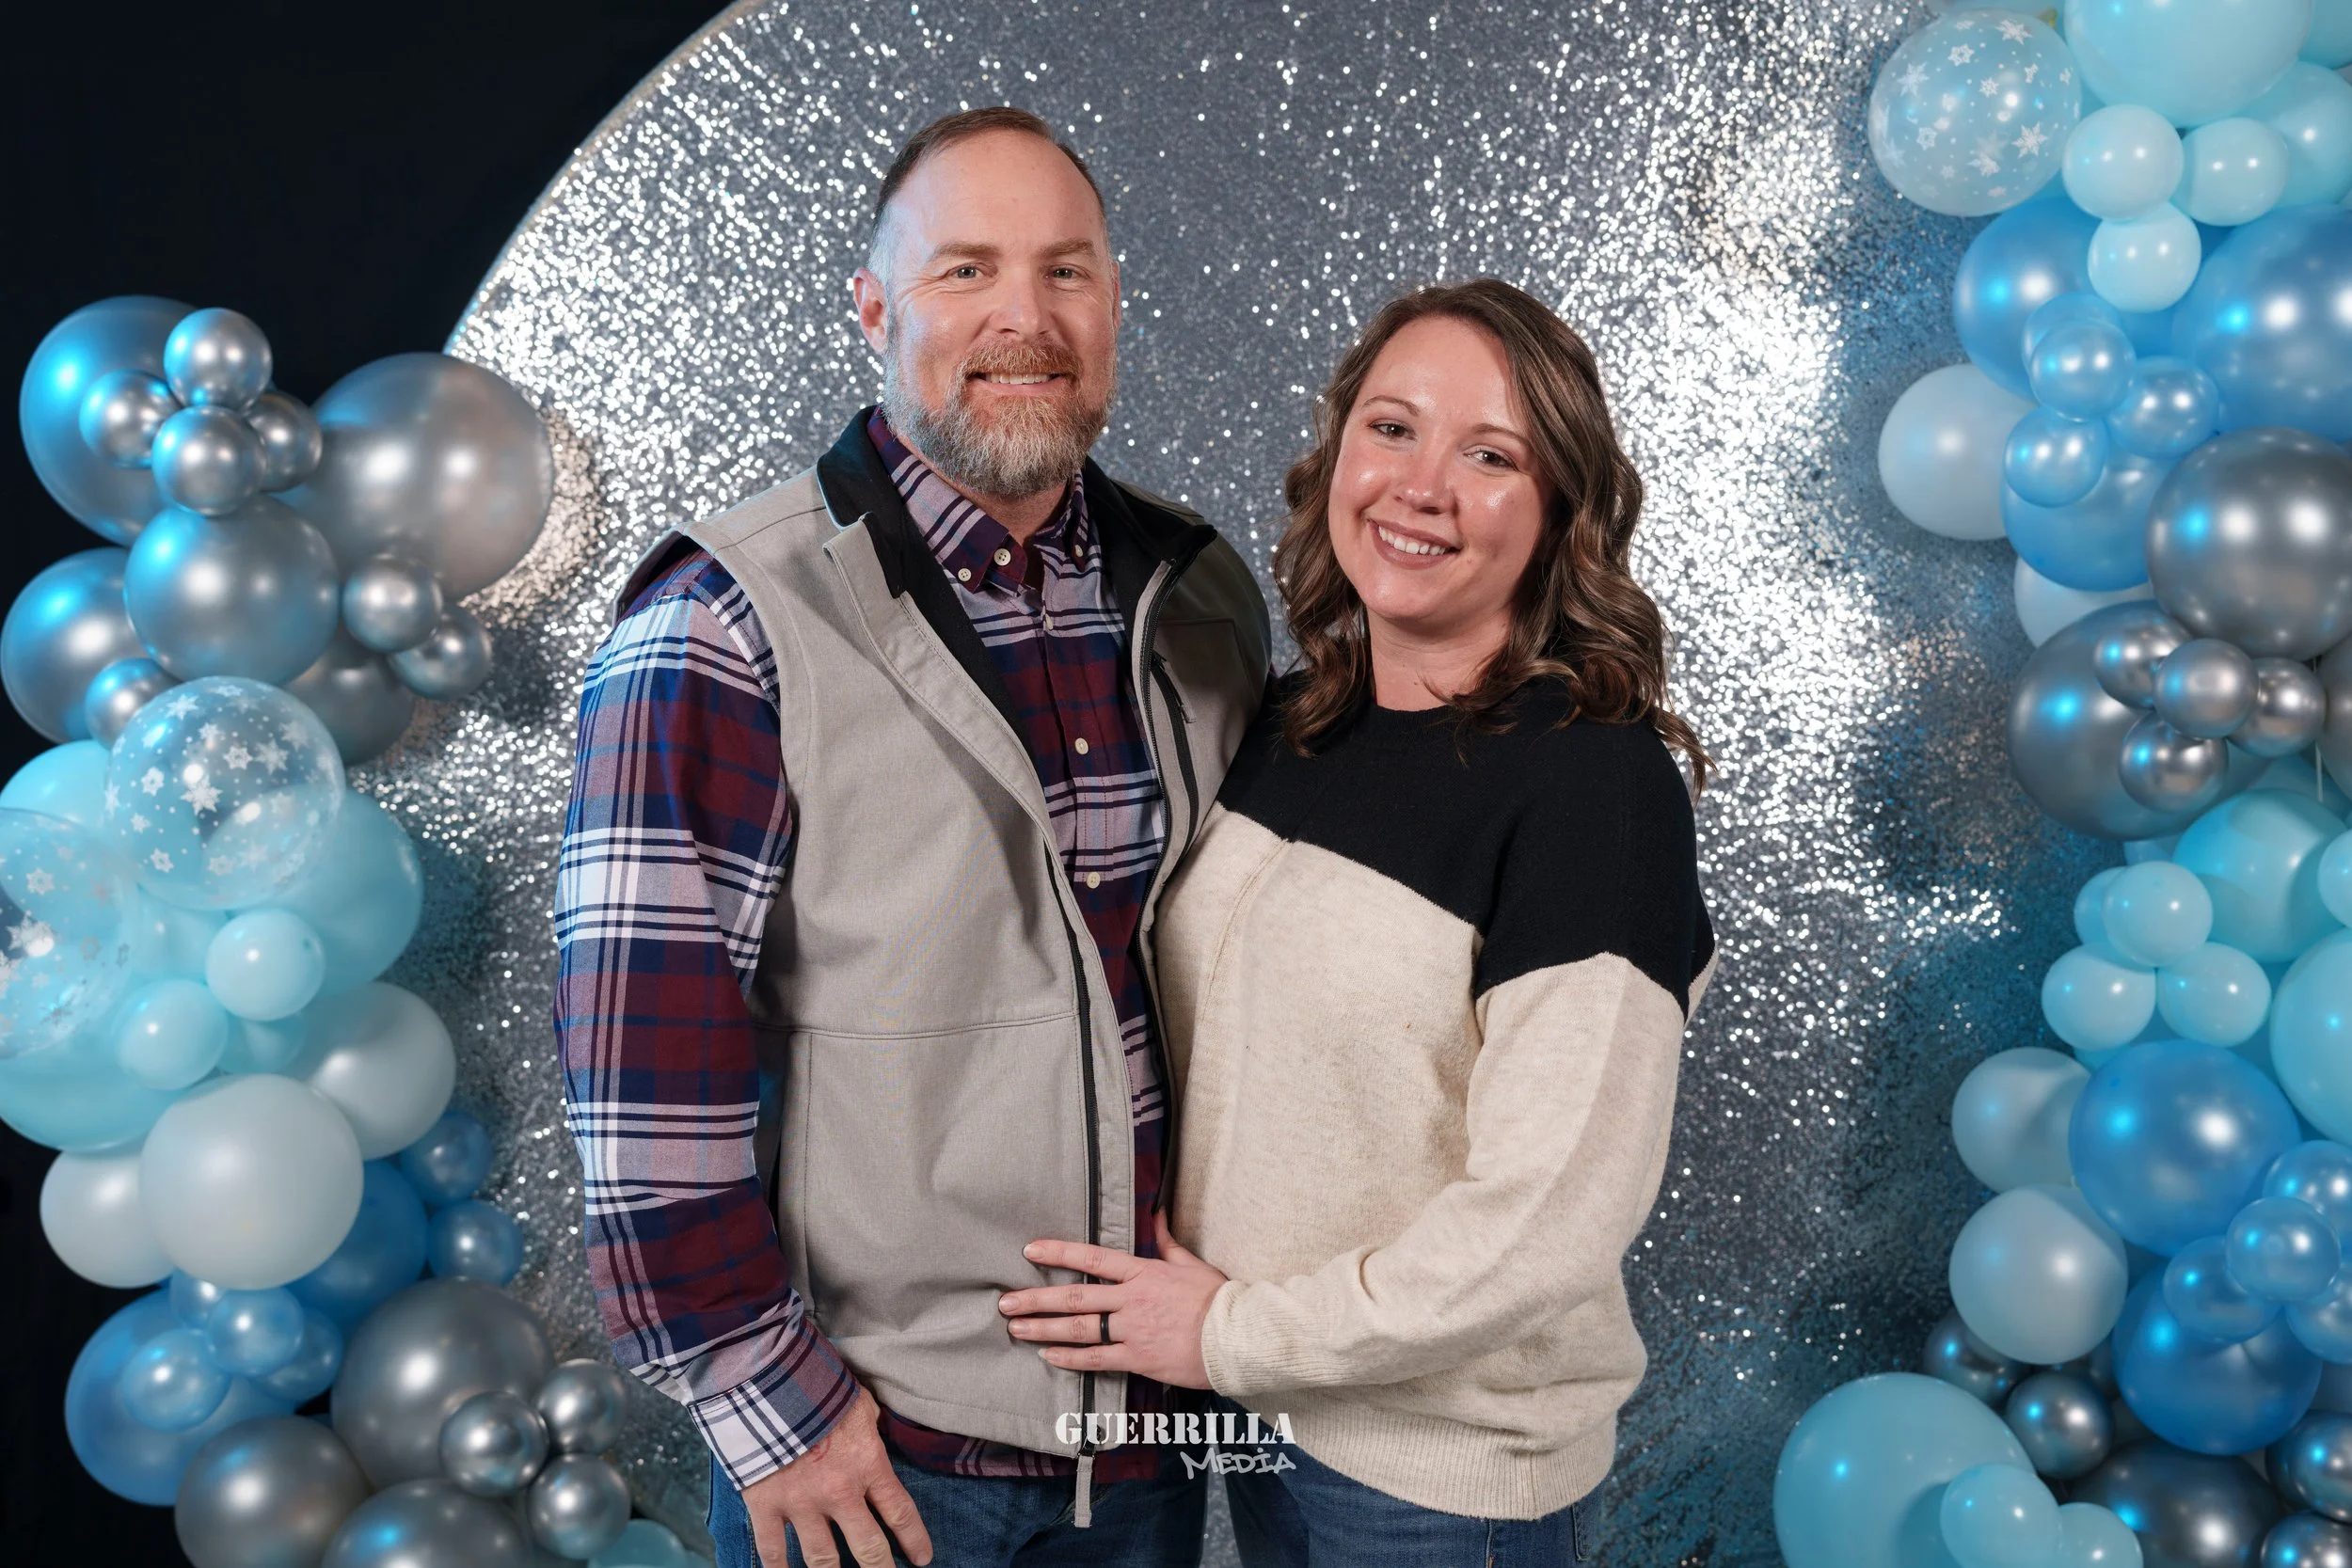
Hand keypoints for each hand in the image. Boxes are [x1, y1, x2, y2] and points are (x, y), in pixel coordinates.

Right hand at [738, 1386, 931, 1567]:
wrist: (768, 1383)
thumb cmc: (818, 1386)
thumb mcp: (859, 1403)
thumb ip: (869, 1427)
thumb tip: (873, 1433)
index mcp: (868, 1464)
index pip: (900, 1513)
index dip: (914, 1540)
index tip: (922, 1559)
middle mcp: (840, 1491)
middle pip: (868, 1548)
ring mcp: (801, 1503)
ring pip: (823, 1559)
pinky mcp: (767, 1506)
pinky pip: (773, 1551)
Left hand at [997, 1211, 1226, 1388]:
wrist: (1236, 1336)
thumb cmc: (1217, 1299)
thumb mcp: (1191, 1263)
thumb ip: (1167, 1241)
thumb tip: (1157, 1212)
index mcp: (1143, 1271)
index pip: (1092, 1258)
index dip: (1058, 1253)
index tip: (1030, 1250)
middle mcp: (1131, 1299)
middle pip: (1074, 1297)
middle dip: (1036, 1298)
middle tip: (1006, 1301)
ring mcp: (1132, 1329)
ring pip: (1078, 1328)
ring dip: (1042, 1328)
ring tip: (1015, 1328)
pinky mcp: (1138, 1358)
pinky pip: (1096, 1358)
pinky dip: (1069, 1357)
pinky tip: (1047, 1355)